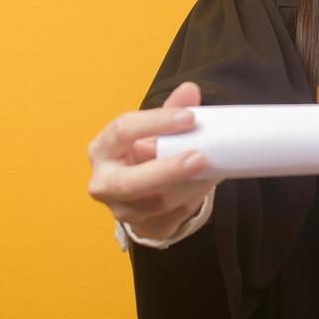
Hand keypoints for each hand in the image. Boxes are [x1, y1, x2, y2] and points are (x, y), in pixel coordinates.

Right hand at [87, 81, 215, 240]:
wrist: (137, 189)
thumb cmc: (144, 151)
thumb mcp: (153, 129)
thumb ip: (172, 109)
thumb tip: (191, 90)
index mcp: (102, 148)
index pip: (123, 130)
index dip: (156, 122)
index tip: (190, 117)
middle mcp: (104, 183)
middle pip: (131, 182)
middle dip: (169, 170)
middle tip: (201, 157)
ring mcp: (121, 210)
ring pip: (158, 203)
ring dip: (191, 186)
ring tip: (215, 168)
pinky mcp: (144, 228)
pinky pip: (174, 217)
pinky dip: (195, 199)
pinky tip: (209, 183)